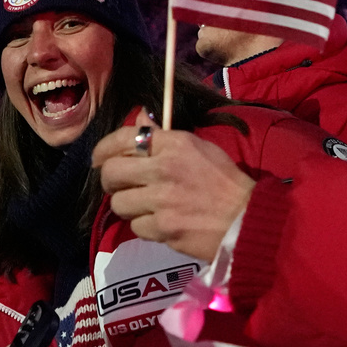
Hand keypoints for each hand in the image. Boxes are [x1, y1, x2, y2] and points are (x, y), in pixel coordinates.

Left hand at [92, 110, 255, 261]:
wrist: (247, 220)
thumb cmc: (226, 183)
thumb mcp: (200, 150)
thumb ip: (165, 137)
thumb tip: (139, 119)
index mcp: (175, 143)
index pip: (124, 137)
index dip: (104, 149)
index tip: (99, 159)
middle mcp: (164, 168)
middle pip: (112, 172)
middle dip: (110, 180)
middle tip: (120, 186)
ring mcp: (162, 200)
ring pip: (119, 203)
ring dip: (128, 206)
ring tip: (144, 206)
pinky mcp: (163, 228)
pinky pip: (136, 226)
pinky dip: (145, 226)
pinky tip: (161, 223)